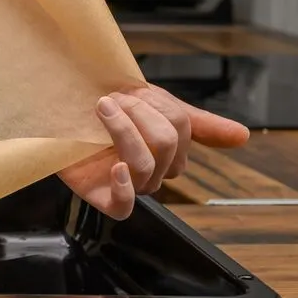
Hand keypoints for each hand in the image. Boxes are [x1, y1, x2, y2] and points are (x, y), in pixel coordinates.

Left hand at [58, 84, 249, 219]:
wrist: (54, 107)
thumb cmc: (102, 106)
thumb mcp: (149, 102)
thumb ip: (195, 121)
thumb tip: (244, 136)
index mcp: (170, 150)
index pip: (182, 127)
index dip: (155, 105)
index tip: (132, 90)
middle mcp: (154, 171)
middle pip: (168, 144)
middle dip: (138, 112)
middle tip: (110, 99)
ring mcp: (130, 186)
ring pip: (147, 167)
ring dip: (123, 130)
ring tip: (101, 109)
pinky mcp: (104, 199)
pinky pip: (125, 207)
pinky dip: (125, 186)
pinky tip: (115, 166)